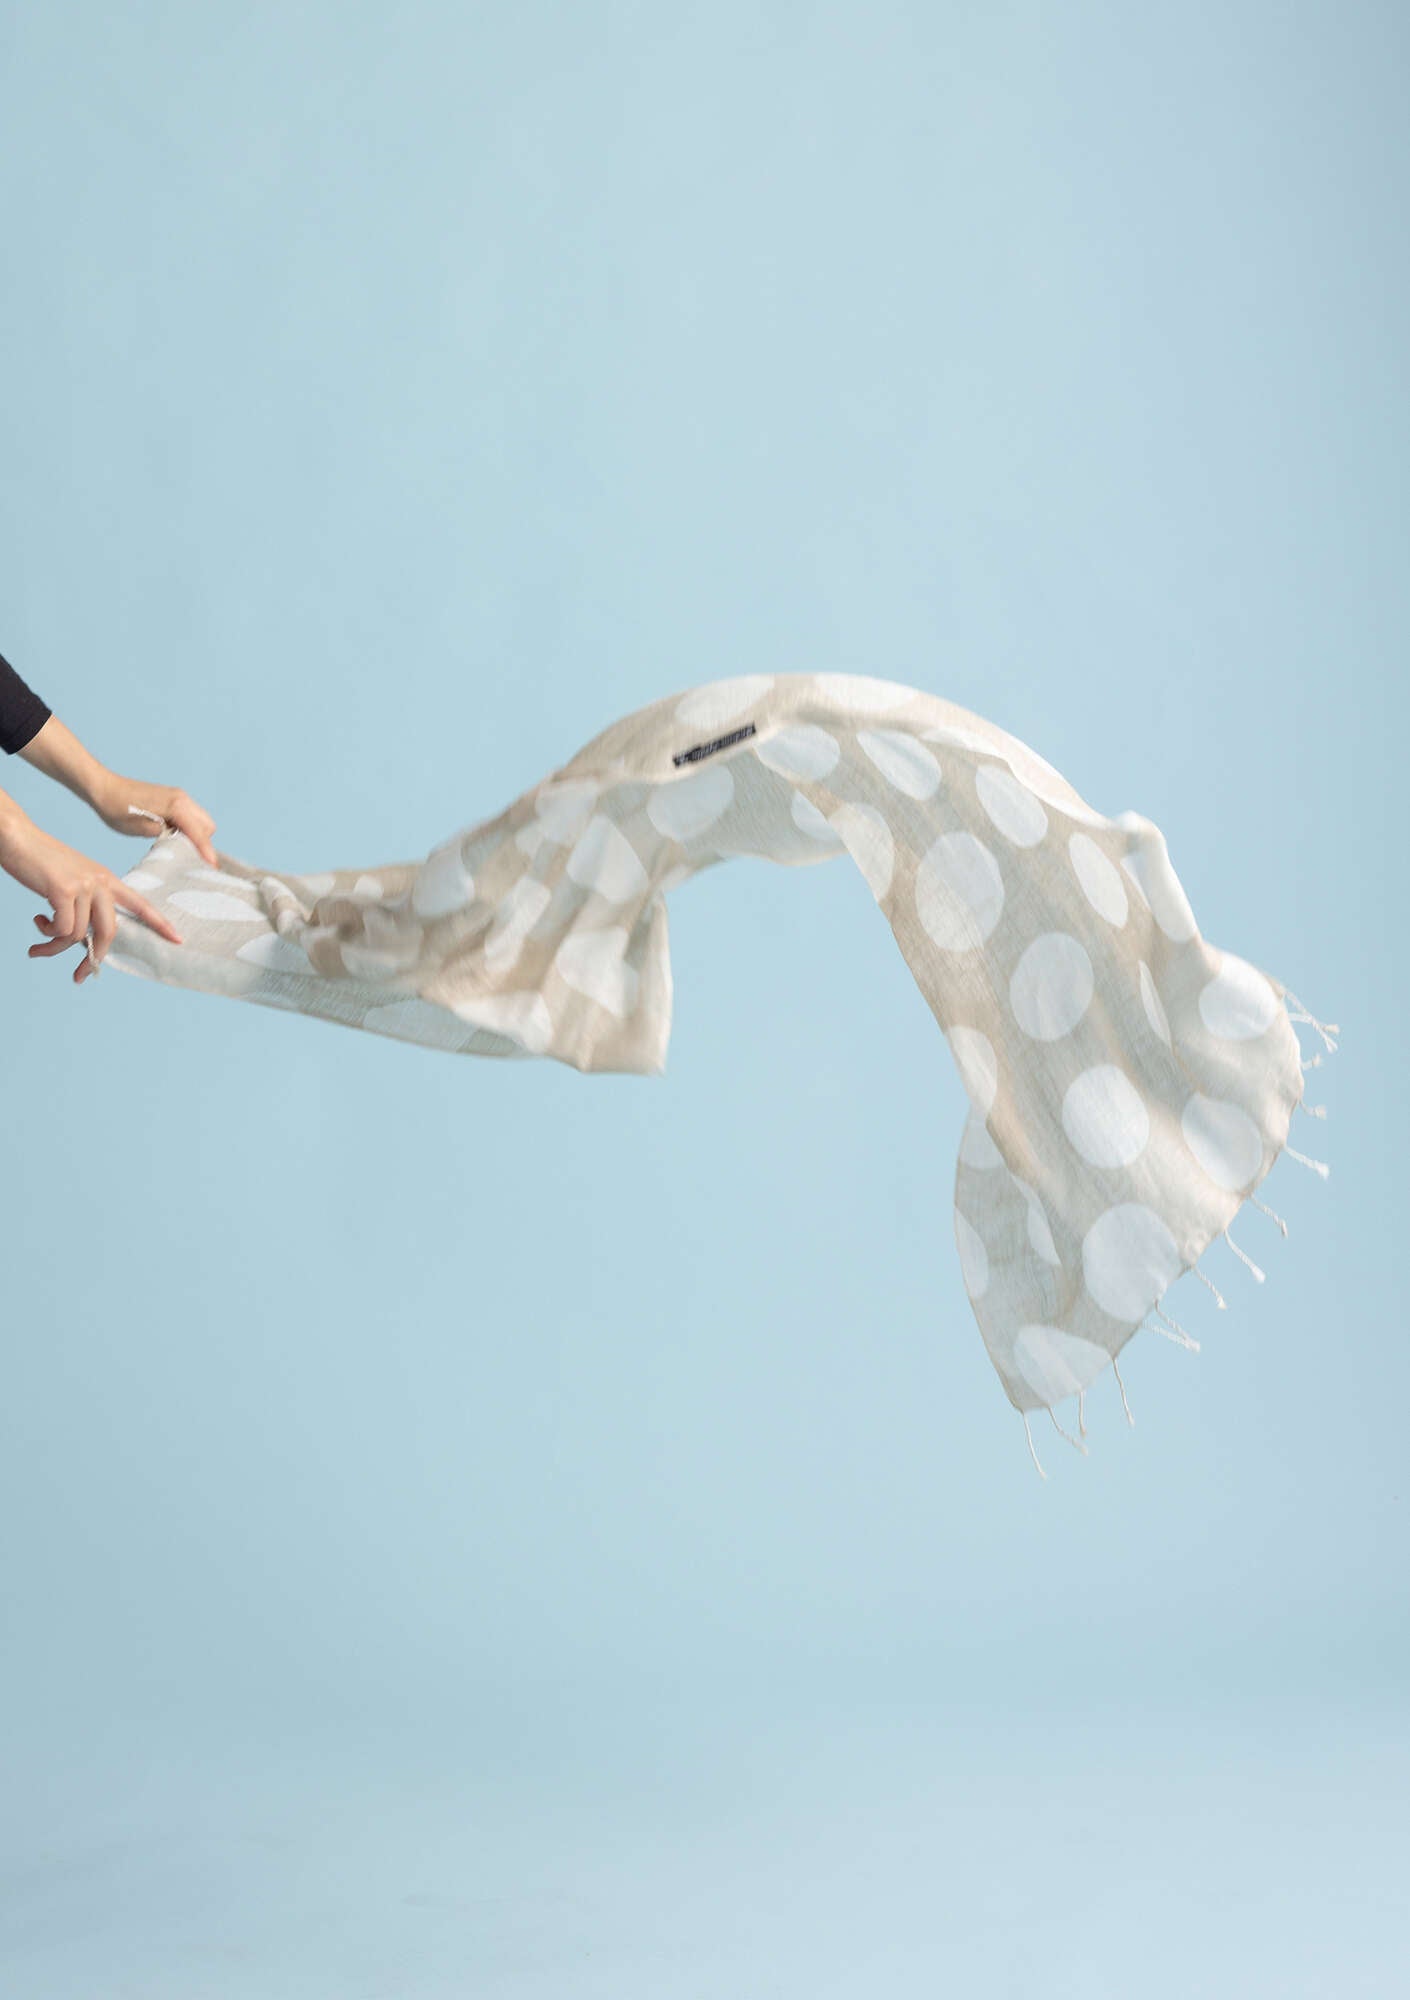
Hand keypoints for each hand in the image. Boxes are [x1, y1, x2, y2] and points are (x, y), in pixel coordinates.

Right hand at [0, 817, 183, 985]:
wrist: (17, 837)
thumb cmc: (42, 862)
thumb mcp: (72, 881)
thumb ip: (84, 904)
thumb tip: (85, 939)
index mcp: (107, 879)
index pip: (140, 903)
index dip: (160, 923)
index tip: (178, 940)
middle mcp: (100, 882)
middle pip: (109, 931)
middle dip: (94, 958)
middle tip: (79, 976)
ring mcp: (83, 885)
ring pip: (78, 934)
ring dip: (55, 946)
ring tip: (38, 945)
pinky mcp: (63, 890)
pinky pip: (61, 929)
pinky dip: (47, 935)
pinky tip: (37, 922)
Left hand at [91, 775, 217, 866]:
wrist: (104, 787)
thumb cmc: (116, 807)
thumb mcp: (136, 828)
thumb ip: (162, 834)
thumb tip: (178, 842)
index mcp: (175, 805)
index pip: (199, 832)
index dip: (206, 851)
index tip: (212, 867)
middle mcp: (181, 799)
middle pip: (207, 826)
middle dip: (203, 842)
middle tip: (188, 857)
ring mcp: (178, 797)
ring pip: (200, 821)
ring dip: (196, 836)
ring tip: (177, 847)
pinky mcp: (173, 799)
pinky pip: (190, 817)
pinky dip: (188, 829)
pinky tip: (171, 837)